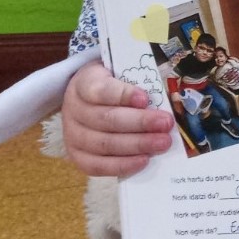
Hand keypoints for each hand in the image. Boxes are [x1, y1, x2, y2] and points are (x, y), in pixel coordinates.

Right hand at [61, 60, 174, 177]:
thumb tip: (164, 97)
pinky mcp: (77, 156)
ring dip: (137, 145)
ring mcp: (72, 135)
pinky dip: (122, 165)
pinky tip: (144, 160)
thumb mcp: (120, 72)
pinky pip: (97, 166)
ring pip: (104, 144)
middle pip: (107, 119)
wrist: (86, 99)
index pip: (100, 90)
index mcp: (83, 83)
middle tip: (166, 124)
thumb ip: (137, 81)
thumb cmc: (111, 84)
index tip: (145, 99)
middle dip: (140, 123)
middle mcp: (73, 110)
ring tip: (162, 143)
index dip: (123, 95)